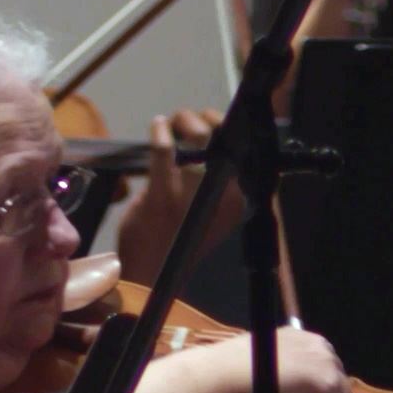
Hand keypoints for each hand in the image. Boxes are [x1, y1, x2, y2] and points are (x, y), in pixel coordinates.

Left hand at [116, 109, 241, 280]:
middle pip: (224, 136)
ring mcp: (194, 192)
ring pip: (199, 135)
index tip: (212, 123)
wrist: (151, 273)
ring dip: (184, 120)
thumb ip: (212, 183)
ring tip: (172, 123)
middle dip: (204, 119)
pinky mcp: (164, 193)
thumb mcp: (207, 212)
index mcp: (238, 199)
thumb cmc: (176, 238)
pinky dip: (160, 131)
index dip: (226, 129)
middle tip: (187, 122)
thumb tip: (204, 141)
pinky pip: (165, 149)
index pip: (242, 150)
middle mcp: (225, 194)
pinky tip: (157, 126)